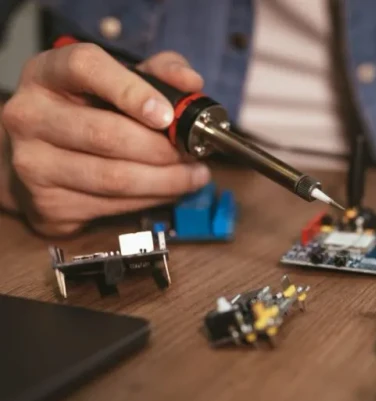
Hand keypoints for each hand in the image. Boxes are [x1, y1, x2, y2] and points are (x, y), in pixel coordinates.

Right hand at [1, 43, 209, 234]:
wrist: (44, 156)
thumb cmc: (90, 111)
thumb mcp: (121, 81)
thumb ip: (160, 73)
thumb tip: (191, 83)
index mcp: (48, 73)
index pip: (86, 69)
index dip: (131, 91)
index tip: (167, 115)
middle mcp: (30, 115)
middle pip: (106, 134)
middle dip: (163, 149)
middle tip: (193, 152)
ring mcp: (34, 163)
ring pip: (114, 178)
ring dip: (166, 181)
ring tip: (194, 175)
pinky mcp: (48, 202)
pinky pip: (112, 206)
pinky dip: (151, 200)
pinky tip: (169, 191)